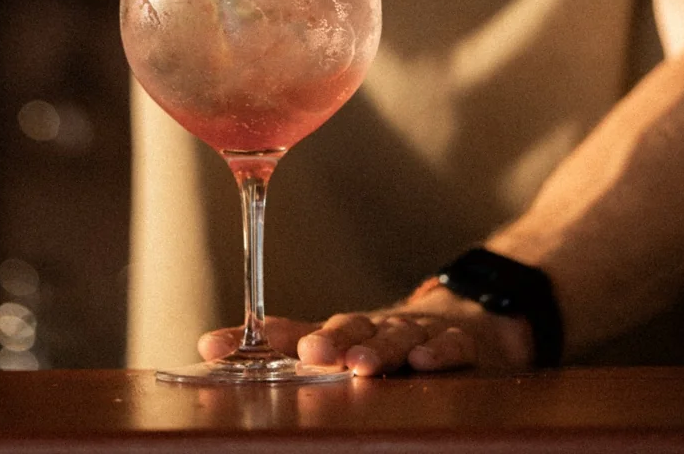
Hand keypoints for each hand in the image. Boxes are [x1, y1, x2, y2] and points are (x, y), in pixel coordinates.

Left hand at [198, 282, 533, 376]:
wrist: (469, 316)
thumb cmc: (391, 339)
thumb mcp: (344, 345)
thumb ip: (289, 350)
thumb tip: (214, 350)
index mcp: (343, 331)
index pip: (294, 331)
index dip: (258, 339)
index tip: (214, 345)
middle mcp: (376, 326)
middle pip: (350, 327)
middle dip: (329, 339)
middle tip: (309, 352)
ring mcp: (418, 331)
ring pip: (397, 336)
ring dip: (378, 348)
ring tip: (360, 365)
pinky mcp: (460, 341)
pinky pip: (451, 345)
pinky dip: (438, 351)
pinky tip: (423, 361)